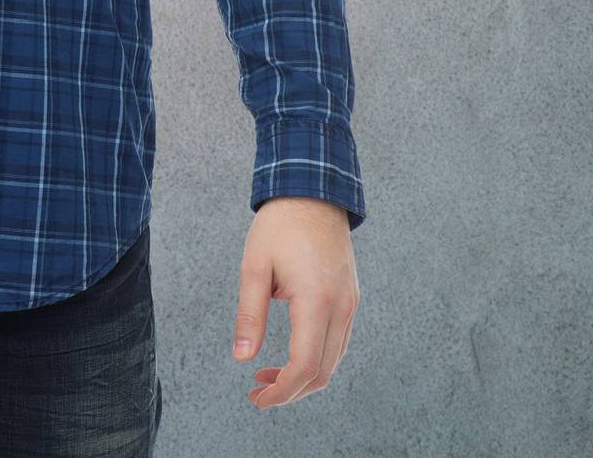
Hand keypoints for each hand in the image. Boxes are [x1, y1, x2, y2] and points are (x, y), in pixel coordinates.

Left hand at [232, 197, 358, 408]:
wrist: (313, 193)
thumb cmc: (280, 225)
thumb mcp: (254, 266)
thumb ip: (249, 315)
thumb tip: (241, 358)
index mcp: (316, 301)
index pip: (304, 366)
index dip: (281, 391)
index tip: (256, 398)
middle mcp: (341, 307)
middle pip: (322, 372)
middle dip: (290, 390)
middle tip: (257, 392)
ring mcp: (350, 304)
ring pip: (333, 360)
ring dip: (303, 377)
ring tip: (267, 375)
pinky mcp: (350, 298)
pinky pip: (338, 342)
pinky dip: (316, 357)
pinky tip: (289, 354)